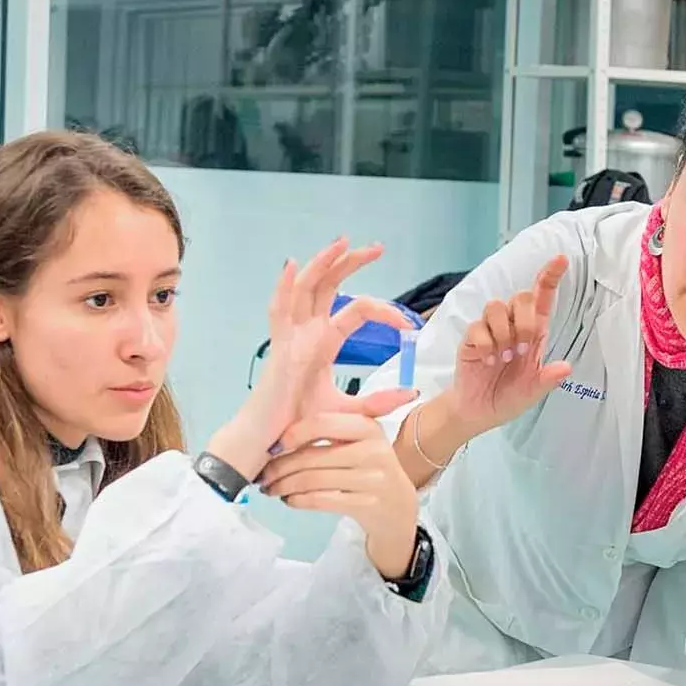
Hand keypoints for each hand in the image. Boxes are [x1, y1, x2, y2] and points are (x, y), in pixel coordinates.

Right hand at [210, 239, 415, 480]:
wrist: (274, 442)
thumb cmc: (301, 426)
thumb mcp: (348, 412)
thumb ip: (378, 403)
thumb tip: (411, 393)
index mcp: (324, 342)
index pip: (356, 310)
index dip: (383, 309)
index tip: (407, 322)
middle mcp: (308, 332)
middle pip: (329, 286)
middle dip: (351, 263)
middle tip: (377, 248)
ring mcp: (291, 336)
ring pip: (306, 289)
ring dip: (323, 264)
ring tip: (342, 243)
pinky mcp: (278, 347)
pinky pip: (278, 311)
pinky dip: (283, 287)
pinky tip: (292, 265)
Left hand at [257, 412, 419, 578]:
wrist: (398, 505)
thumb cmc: (370, 467)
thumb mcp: (362, 439)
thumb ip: (331, 427)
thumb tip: (280, 430)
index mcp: (368, 428)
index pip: (322, 424)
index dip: (293, 434)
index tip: (273, 446)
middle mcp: (374, 451)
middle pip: (313, 457)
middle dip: (280, 467)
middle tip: (263, 475)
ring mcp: (372, 480)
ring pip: (313, 480)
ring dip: (284, 486)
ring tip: (271, 488)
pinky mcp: (366, 505)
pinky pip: (321, 501)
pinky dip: (298, 500)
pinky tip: (289, 499)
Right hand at [438, 255, 572, 435]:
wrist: (478, 411)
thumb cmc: (508, 397)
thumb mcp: (533, 393)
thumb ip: (548, 380)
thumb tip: (566, 367)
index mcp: (533, 333)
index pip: (542, 298)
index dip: (550, 276)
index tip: (561, 259)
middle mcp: (512, 326)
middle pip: (521, 297)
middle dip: (524, 322)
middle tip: (521, 350)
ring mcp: (490, 330)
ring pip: (496, 306)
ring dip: (503, 332)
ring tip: (504, 358)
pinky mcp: (471, 338)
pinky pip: (477, 327)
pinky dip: (486, 345)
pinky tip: (487, 362)